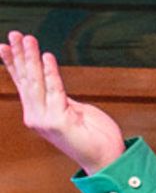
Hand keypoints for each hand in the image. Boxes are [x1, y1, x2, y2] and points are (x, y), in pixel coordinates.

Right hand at [5, 33, 126, 173]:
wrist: (107, 159)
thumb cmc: (95, 136)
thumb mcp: (74, 110)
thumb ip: (60, 96)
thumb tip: (50, 80)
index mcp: (38, 112)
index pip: (22, 83)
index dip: (13, 63)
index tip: (5, 44)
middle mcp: (36, 115)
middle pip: (26, 79)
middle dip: (20, 54)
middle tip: (15, 33)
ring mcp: (45, 119)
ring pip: (36, 82)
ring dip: (31, 58)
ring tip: (28, 39)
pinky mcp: (58, 121)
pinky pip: (55, 90)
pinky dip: (51, 72)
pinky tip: (47, 56)